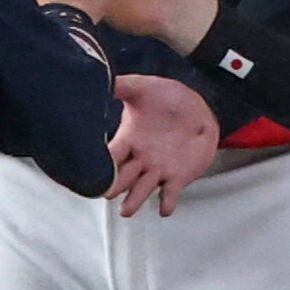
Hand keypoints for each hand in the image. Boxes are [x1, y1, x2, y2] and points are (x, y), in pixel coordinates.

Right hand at [105, 72, 218, 216]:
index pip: (110, 155)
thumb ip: (121, 86)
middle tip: (106, 193)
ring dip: (134, 201)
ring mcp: (158, 169)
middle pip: (121, 177)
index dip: (101, 163)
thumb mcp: (143, 87)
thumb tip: (99, 78)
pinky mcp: (178, 176)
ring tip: (126, 211)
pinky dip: (167, 202)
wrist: (198, 107)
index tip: (91, 170)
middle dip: (114, 186)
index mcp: (128, 139)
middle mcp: (139, 158)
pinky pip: (170, 193)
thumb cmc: (167, 98)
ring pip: (141, 189)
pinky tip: (164, 209)